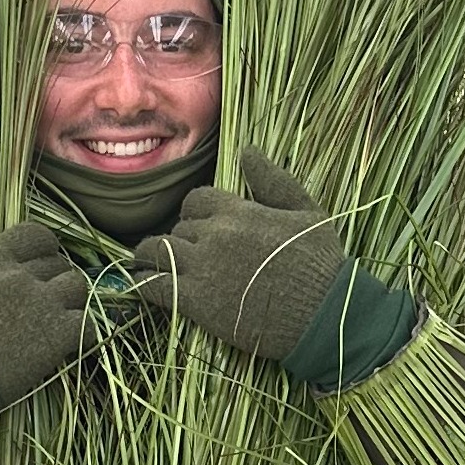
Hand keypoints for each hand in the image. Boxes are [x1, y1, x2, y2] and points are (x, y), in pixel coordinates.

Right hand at [0, 203, 89, 416]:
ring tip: (57, 320)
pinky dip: (83, 334)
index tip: (40, 264)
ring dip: (72, 302)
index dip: (44, 249)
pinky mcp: (57, 337)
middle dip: (54, 280)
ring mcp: (42, 305)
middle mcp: (21, 276)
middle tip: (42, 303)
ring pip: (78, 288)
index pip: (36, 236)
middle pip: (58, 264)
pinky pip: (88, 325)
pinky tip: (67, 345)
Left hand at [132, 149, 346, 363]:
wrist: (322, 313)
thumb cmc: (320, 263)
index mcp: (238, 211)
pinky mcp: (195, 301)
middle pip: (178, 228)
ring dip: (151, 256)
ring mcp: (202, 267)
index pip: (195, 200)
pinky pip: (152, 285)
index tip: (199, 227)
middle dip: (181, 240)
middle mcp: (215, 234)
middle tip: (186, 256)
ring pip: (157, 250)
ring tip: (149, 264)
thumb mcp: (306, 212)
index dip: (194, 213)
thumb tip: (247, 151)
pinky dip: (142, 283)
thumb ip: (273, 181)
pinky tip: (142, 285)